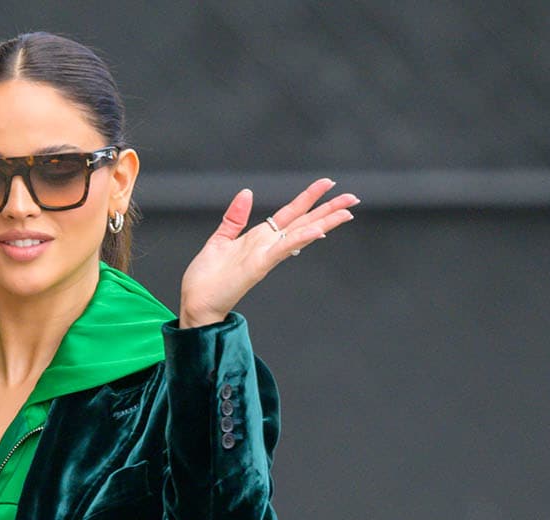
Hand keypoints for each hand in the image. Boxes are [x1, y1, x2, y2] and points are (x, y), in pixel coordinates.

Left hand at [179, 177, 357, 327]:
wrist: (195, 304)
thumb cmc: (205, 279)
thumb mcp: (220, 239)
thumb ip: (235, 217)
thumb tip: (246, 192)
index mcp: (260, 238)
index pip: (291, 214)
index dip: (309, 198)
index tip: (328, 184)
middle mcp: (268, 246)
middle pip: (304, 222)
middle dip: (329, 210)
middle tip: (354, 198)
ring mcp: (266, 256)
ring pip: (301, 234)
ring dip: (325, 222)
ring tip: (347, 211)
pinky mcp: (258, 266)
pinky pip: (283, 249)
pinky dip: (300, 239)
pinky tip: (318, 230)